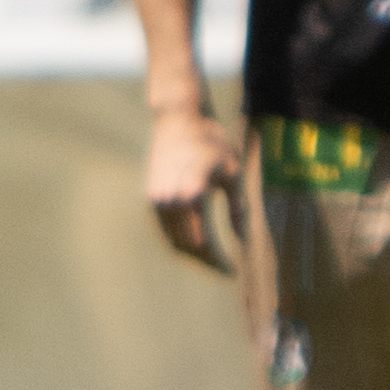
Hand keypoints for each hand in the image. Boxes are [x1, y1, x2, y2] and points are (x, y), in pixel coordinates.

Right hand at [140, 93, 238, 270]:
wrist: (178, 118)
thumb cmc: (211, 141)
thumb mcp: (233, 171)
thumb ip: (237, 206)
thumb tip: (240, 237)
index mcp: (193, 195)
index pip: (204, 243)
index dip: (218, 261)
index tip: (231, 271)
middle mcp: (170, 200)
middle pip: (186, 246)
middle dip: (205, 262)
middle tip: (222, 269)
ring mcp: (156, 199)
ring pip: (172, 240)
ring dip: (190, 254)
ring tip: (210, 259)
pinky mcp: (149, 196)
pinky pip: (164, 228)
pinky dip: (178, 239)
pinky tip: (193, 242)